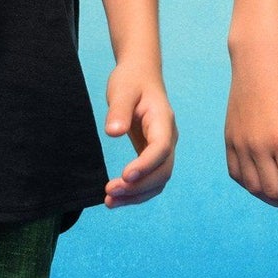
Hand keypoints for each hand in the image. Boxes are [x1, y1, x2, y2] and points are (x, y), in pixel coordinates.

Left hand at [102, 68, 176, 207]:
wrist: (141, 75)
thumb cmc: (131, 81)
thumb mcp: (122, 90)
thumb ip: (118, 110)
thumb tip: (113, 132)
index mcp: (162, 122)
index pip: (161, 149)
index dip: (146, 165)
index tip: (124, 176)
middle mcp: (168, 139)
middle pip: (163, 171)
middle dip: (139, 187)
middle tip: (109, 193)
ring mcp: (163, 149)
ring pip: (158, 181)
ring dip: (137, 195)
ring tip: (109, 202)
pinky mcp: (153, 155)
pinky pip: (151, 179)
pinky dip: (136, 192)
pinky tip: (116, 197)